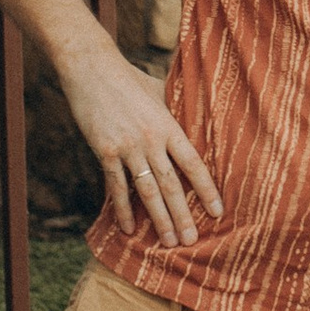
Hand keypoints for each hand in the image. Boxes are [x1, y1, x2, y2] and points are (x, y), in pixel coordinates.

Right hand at [59, 36, 223, 245]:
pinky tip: (128, 228)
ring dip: (159, 219)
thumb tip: (192, 121)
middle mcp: (151, 139)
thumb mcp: (159, 91)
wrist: (91, 68)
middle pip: (172, 184)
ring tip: (168, 242)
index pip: (193, 164)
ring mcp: (127, 147)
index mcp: (168, 125)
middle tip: (192, 241)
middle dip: (183, 215)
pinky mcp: (105, 151)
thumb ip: (174, 111)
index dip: (206, 190)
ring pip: (147, 191)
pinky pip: (116, 186)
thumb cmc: (129, 78)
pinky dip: (123, 209)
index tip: (217, 212)